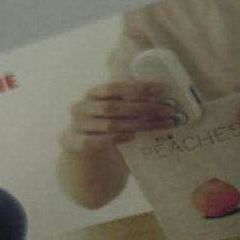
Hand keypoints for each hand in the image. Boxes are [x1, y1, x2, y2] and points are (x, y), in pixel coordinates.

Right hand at [62, 82, 176, 153]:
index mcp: (93, 94)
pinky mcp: (76, 143)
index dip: (138, 89)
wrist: (83, 152)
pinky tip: (131, 137)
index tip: (161, 91)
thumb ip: (130, 105)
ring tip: (152, 124)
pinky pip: (97, 141)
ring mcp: (78, 125)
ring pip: (109, 124)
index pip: (115, 88)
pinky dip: (115, 138)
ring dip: (134, 124)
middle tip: (163, 111)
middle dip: (141, 108)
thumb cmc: (105, 127)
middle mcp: (83, 107)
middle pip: (114, 106)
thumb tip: (163, 103)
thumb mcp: (115, 113)